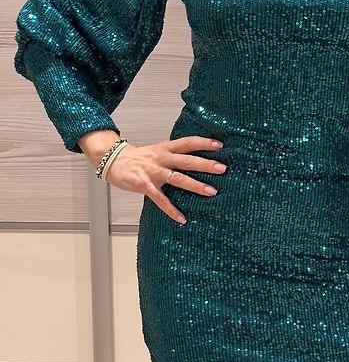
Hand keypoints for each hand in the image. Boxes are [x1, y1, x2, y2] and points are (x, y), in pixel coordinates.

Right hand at [104, 135, 226, 223]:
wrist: (113, 160)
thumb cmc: (139, 158)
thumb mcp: (158, 150)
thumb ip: (175, 154)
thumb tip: (198, 159)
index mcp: (165, 148)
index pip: (187, 142)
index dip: (203, 143)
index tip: (220, 145)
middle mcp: (161, 158)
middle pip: (186, 160)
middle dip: (205, 164)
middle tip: (222, 168)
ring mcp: (152, 172)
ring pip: (177, 178)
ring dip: (195, 185)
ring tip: (212, 191)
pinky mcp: (144, 185)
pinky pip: (160, 199)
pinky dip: (171, 210)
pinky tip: (182, 218)